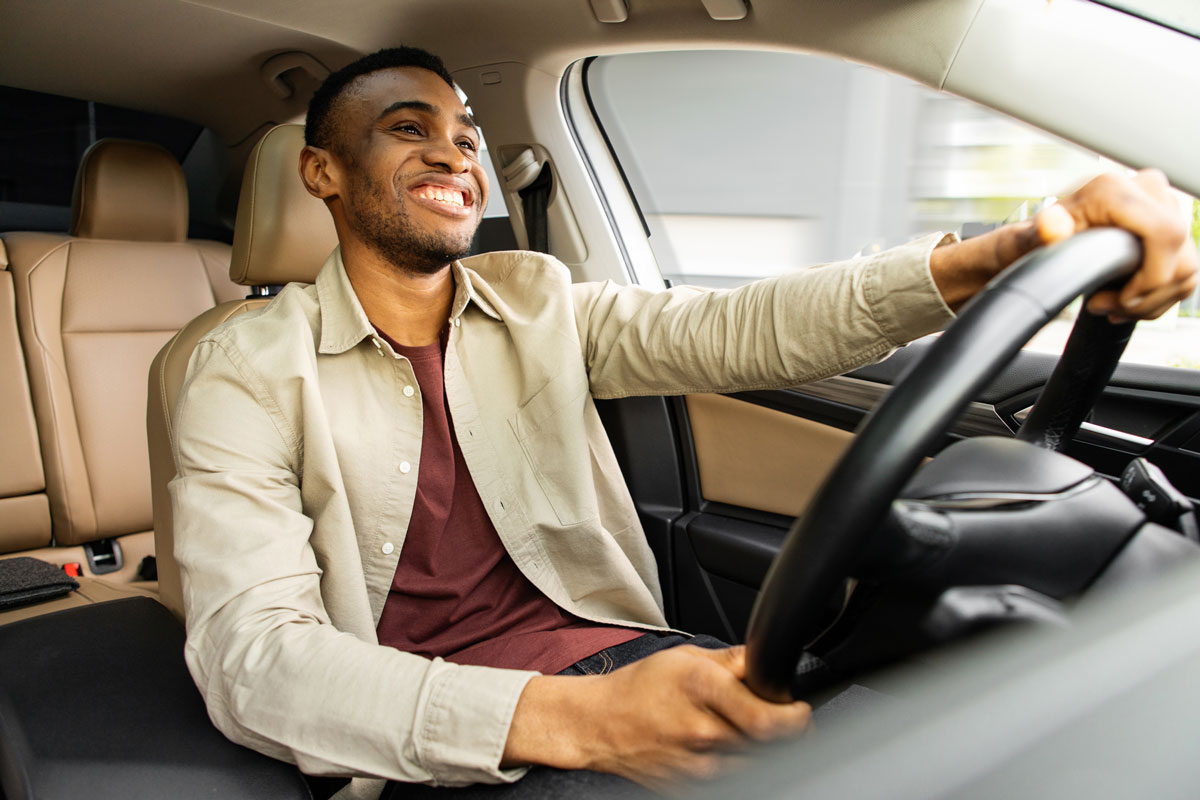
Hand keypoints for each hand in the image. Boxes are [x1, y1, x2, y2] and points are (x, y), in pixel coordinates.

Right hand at [503, 645, 810, 790]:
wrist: (598, 723)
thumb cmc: (639, 687)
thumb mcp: (685, 657)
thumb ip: (733, 660)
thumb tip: (770, 659)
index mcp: (702, 690)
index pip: (768, 719)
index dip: (796, 718)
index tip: (799, 710)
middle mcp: (702, 732)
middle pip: (768, 745)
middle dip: (779, 732)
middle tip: (773, 717)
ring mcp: (696, 766)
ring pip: (753, 765)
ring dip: (757, 750)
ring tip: (737, 730)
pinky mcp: (689, 787)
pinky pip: (731, 780)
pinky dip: (735, 765)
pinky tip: (719, 747)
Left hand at [929, 169, 1197, 317]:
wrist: (1038, 240)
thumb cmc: (1033, 241)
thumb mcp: (1028, 240)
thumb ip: (1040, 233)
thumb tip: (1051, 226)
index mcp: (1115, 189)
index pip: (1166, 235)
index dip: (1152, 278)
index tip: (1121, 300)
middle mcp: (1146, 189)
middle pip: (1181, 258)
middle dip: (1146, 296)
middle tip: (1105, 307)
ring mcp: (1162, 206)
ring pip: (1187, 270)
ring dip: (1150, 300)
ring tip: (1110, 306)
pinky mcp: (1169, 225)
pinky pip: (1183, 271)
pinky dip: (1157, 296)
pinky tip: (1125, 301)